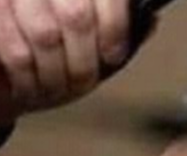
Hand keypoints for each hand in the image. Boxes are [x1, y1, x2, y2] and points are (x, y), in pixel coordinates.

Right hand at [0, 0, 147, 126]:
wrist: (2, 77)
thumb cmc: (48, 60)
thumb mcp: (88, 45)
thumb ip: (115, 29)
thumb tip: (150, 21)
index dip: (114, 29)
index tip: (112, 55)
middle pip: (77, 16)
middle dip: (83, 63)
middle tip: (78, 83)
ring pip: (45, 36)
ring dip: (54, 76)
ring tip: (52, 87)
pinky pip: (16, 53)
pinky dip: (28, 81)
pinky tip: (29, 87)